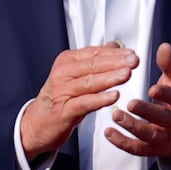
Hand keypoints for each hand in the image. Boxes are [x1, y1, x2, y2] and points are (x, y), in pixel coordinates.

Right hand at [20, 44, 137, 157]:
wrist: (36, 123)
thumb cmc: (59, 98)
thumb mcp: (74, 75)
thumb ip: (94, 61)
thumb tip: (114, 46)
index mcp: (66, 62)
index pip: (94, 53)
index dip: (115, 53)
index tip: (132, 54)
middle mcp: (62, 74)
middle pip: (92, 65)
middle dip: (116, 62)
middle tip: (133, 61)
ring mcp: (62, 92)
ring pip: (89, 82)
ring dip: (110, 78)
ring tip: (126, 74)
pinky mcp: (64, 110)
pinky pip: (85, 103)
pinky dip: (100, 99)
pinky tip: (113, 96)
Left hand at [107, 42, 170, 160]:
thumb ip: (170, 64)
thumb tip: (164, 46)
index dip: (167, 95)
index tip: (152, 88)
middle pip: (165, 120)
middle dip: (148, 112)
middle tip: (131, 103)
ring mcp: (165, 138)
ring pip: (150, 135)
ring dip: (132, 127)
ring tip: (116, 116)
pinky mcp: (152, 149)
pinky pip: (137, 149)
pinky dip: (122, 142)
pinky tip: (108, 132)